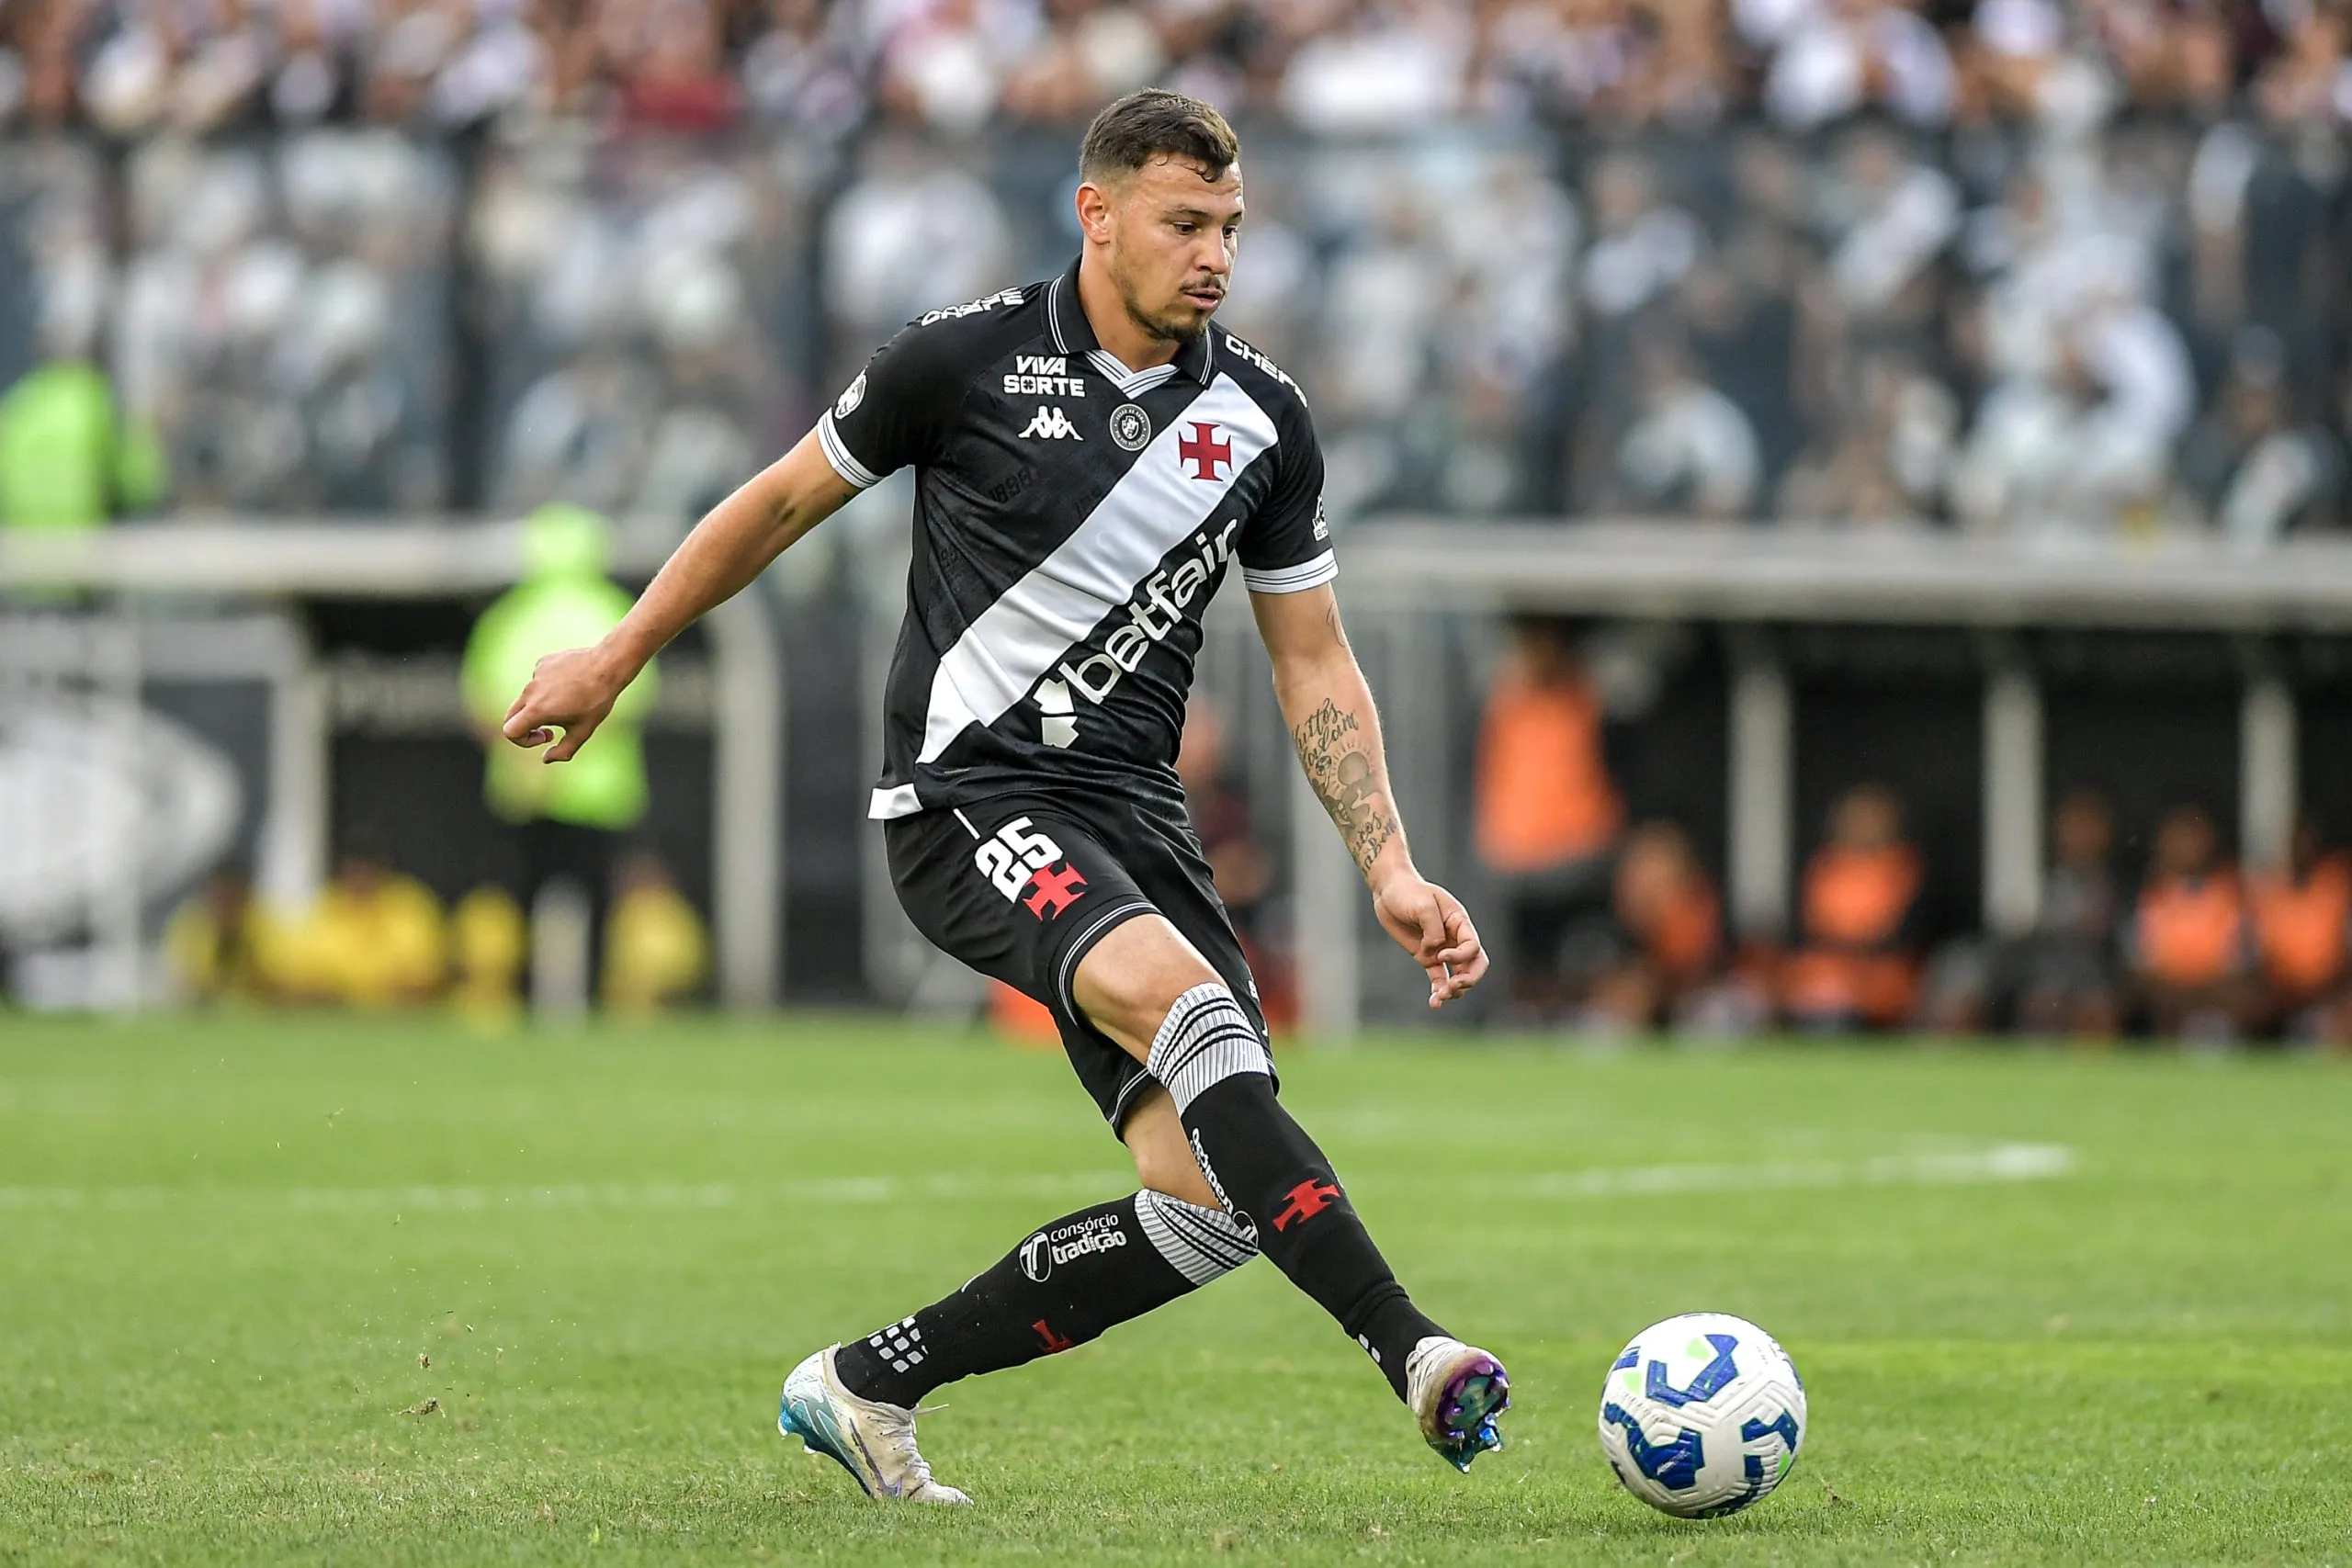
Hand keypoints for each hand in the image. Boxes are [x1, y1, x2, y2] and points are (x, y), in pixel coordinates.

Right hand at [502, 644, 626, 762]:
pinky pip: (538, 681)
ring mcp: (535, 675)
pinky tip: (571, 686)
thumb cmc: (597, 701)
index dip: (523, 741)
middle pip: (512, 715)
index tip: (545, 737)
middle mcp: (531, 691)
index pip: (509, 731)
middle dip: (526, 727)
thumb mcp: (583, 731)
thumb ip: (563, 751)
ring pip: (528, 697)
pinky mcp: (542, 663)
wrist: (608, 666)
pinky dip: (548, 689)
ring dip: (540, 707)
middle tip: (550, 729)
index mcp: (538, 710)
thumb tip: (546, 759)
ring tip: (569, 703)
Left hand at [1371, 872, 1487, 1007]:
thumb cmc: (1408, 892)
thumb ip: (1433, 930)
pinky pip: (1438, 978)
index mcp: (1460, 922)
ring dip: (1454, 990)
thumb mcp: (1423, 905)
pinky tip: (1434, 1003)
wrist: (1389, 890)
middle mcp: (1455, 938)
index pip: (1472, 947)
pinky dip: (1438, 991)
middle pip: (1474, 965)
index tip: (1441, 954)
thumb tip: (1434, 953)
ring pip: (1458, 976)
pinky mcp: (1426, 957)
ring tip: (1440, 998)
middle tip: (1453, 987)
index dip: (1461, 956)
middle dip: (1468, 980)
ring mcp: (1441, 949)